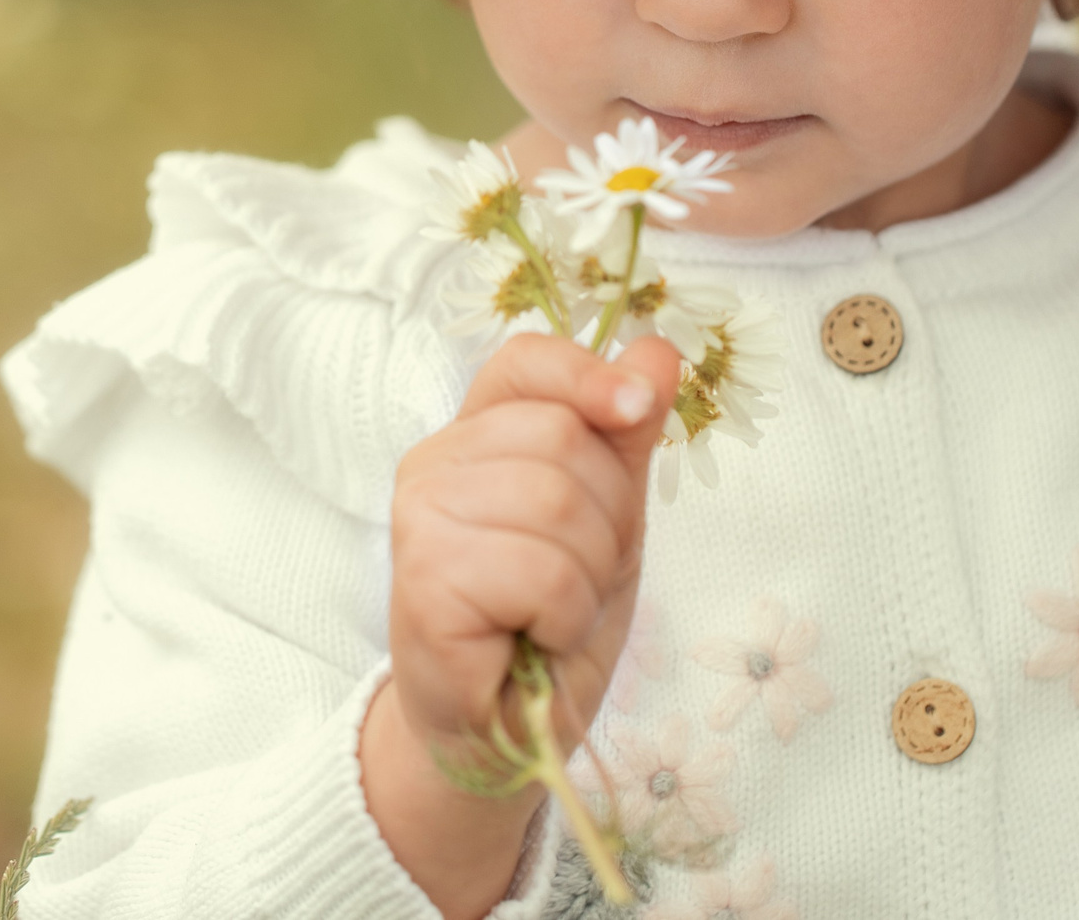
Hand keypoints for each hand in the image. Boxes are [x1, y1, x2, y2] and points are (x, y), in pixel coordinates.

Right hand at [361, 331, 678, 916]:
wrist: (507, 729)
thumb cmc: (547, 619)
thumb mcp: (608, 516)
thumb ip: (624, 433)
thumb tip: (658, 349)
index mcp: (475, 434)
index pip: (524, 361)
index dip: (587, 375)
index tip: (636, 406)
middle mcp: (433, 464)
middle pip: (563, 439)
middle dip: (605, 520)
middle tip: (576, 576)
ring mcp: (419, 519)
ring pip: (559, 505)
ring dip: (588, 577)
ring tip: (553, 611)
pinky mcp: (423, 581)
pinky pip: (542, 573)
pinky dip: (565, 616)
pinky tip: (534, 637)